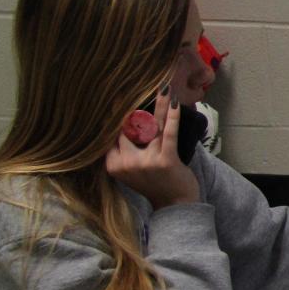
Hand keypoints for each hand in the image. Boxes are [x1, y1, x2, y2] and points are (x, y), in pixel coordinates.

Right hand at [105, 87, 199, 209]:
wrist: (176, 204)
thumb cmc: (155, 184)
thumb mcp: (131, 170)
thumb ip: (124, 151)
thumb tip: (124, 122)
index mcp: (113, 165)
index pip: (112, 134)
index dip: (117, 116)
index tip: (116, 96)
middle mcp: (126, 164)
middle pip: (130, 127)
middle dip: (136, 107)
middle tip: (141, 85)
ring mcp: (146, 162)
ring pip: (151, 125)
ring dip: (158, 103)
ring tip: (163, 86)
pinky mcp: (165, 160)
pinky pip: (168, 132)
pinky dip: (172, 115)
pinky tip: (173, 101)